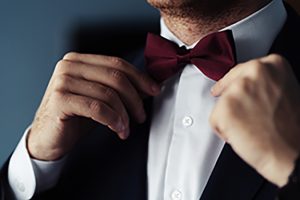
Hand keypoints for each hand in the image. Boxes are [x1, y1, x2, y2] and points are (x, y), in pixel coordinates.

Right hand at [28, 52, 159, 160]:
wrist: (48, 137)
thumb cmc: (75, 117)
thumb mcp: (100, 98)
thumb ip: (119, 89)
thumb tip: (149, 85)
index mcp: (80, 61)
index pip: (117, 63)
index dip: (140, 77)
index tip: (154, 90)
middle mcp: (69, 66)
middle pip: (116, 77)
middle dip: (135, 98)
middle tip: (141, 115)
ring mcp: (63, 81)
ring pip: (108, 93)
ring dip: (124, 114)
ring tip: (126, 128)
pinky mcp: (60, 99)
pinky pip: (97, 107)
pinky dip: (113, 119)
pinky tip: (117, 128)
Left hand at [210, 54, 299, 186]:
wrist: (292, 154)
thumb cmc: (291, 130)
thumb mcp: (284, 93)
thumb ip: (263, 84)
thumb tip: (245, 87)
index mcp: (273, 64)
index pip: (242, 71)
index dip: (236, 83)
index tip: (233, 88)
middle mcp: (254, 72)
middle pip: (228, 85)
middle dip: (232, 101)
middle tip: (246, 116)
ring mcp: (238, 89)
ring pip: (221, 103)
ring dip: (230, 117)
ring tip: (251, 128)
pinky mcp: (224, 108)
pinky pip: (214, 120)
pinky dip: (223, 130)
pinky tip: (242, 135)